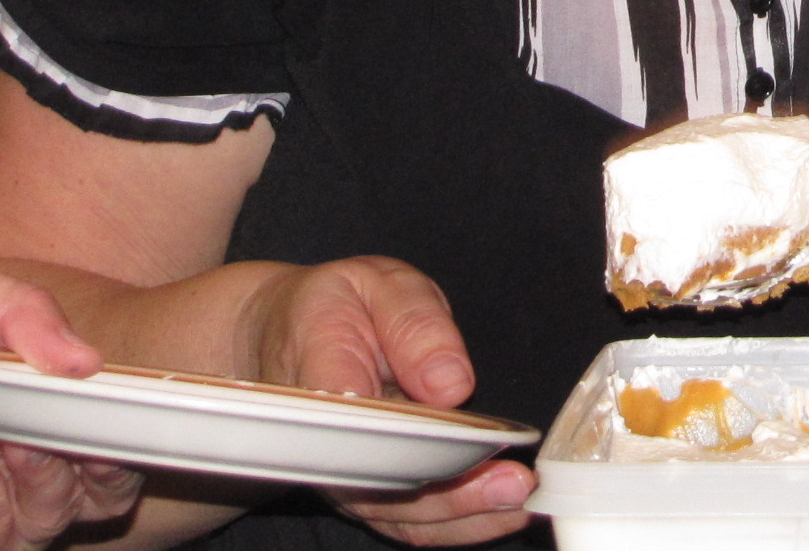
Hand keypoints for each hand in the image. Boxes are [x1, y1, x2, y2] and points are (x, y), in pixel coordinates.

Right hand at [239, 257, 532, 545]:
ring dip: (460, 513)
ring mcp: (337, 472)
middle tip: (511, 481)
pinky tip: (503, 511)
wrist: (292, 336)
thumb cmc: (340, 305)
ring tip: (517, 498)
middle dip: (449, 487)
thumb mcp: (380, 284)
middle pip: (379, 476)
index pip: (355, 411)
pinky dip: (455, 523)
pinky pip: (404, 520)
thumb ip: (415, 324)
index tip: (467, 433)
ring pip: (395, 511)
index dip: (410, 429)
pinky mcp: (359, 492)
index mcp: (317, 365)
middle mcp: (321, 436)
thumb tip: (451, 383)